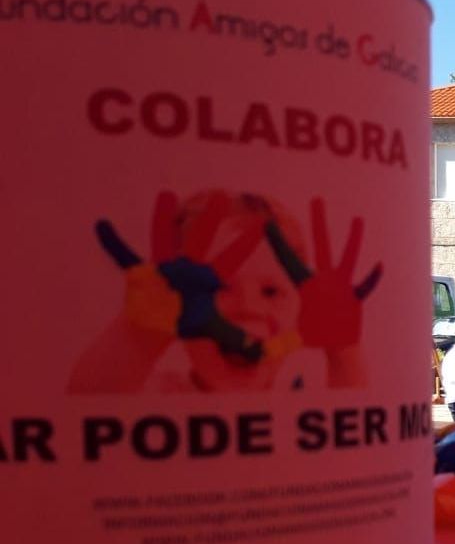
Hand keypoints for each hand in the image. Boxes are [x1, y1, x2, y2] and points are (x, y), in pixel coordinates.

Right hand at [95, 191, 262, 359]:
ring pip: (164, 238)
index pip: (230, 260)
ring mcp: (164, 267)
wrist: (157, 325)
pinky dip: (113, 243)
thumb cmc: (187, 323)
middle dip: (211, 219)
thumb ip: (234, 336)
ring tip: (167, 194)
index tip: (263, 226)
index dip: (243, 245)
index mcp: (207, 279)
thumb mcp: (211, 329)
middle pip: (201, 239)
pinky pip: (124, 256)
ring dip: (163, 217)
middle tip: (225, 196)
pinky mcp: (141, 273)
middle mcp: (187, 267)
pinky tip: (103, 225)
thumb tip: (258, 350)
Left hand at [266, 198, 381, 348]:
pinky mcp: (355, 296)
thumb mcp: (293, 339)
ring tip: (357, 218)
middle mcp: (324, 280)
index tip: (268, 221)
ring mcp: (341, 286)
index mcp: (306, 286)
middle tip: (316, 198)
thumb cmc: (316, 338)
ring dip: (352, 239)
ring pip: (347, 257)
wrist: (339, 345)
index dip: (279, 242)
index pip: (289, 260)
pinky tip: (379, 265)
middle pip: (320, 246)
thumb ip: (276, 345)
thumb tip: (256, 354)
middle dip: (318, 223)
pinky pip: (365, 285)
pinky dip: (372, 278)